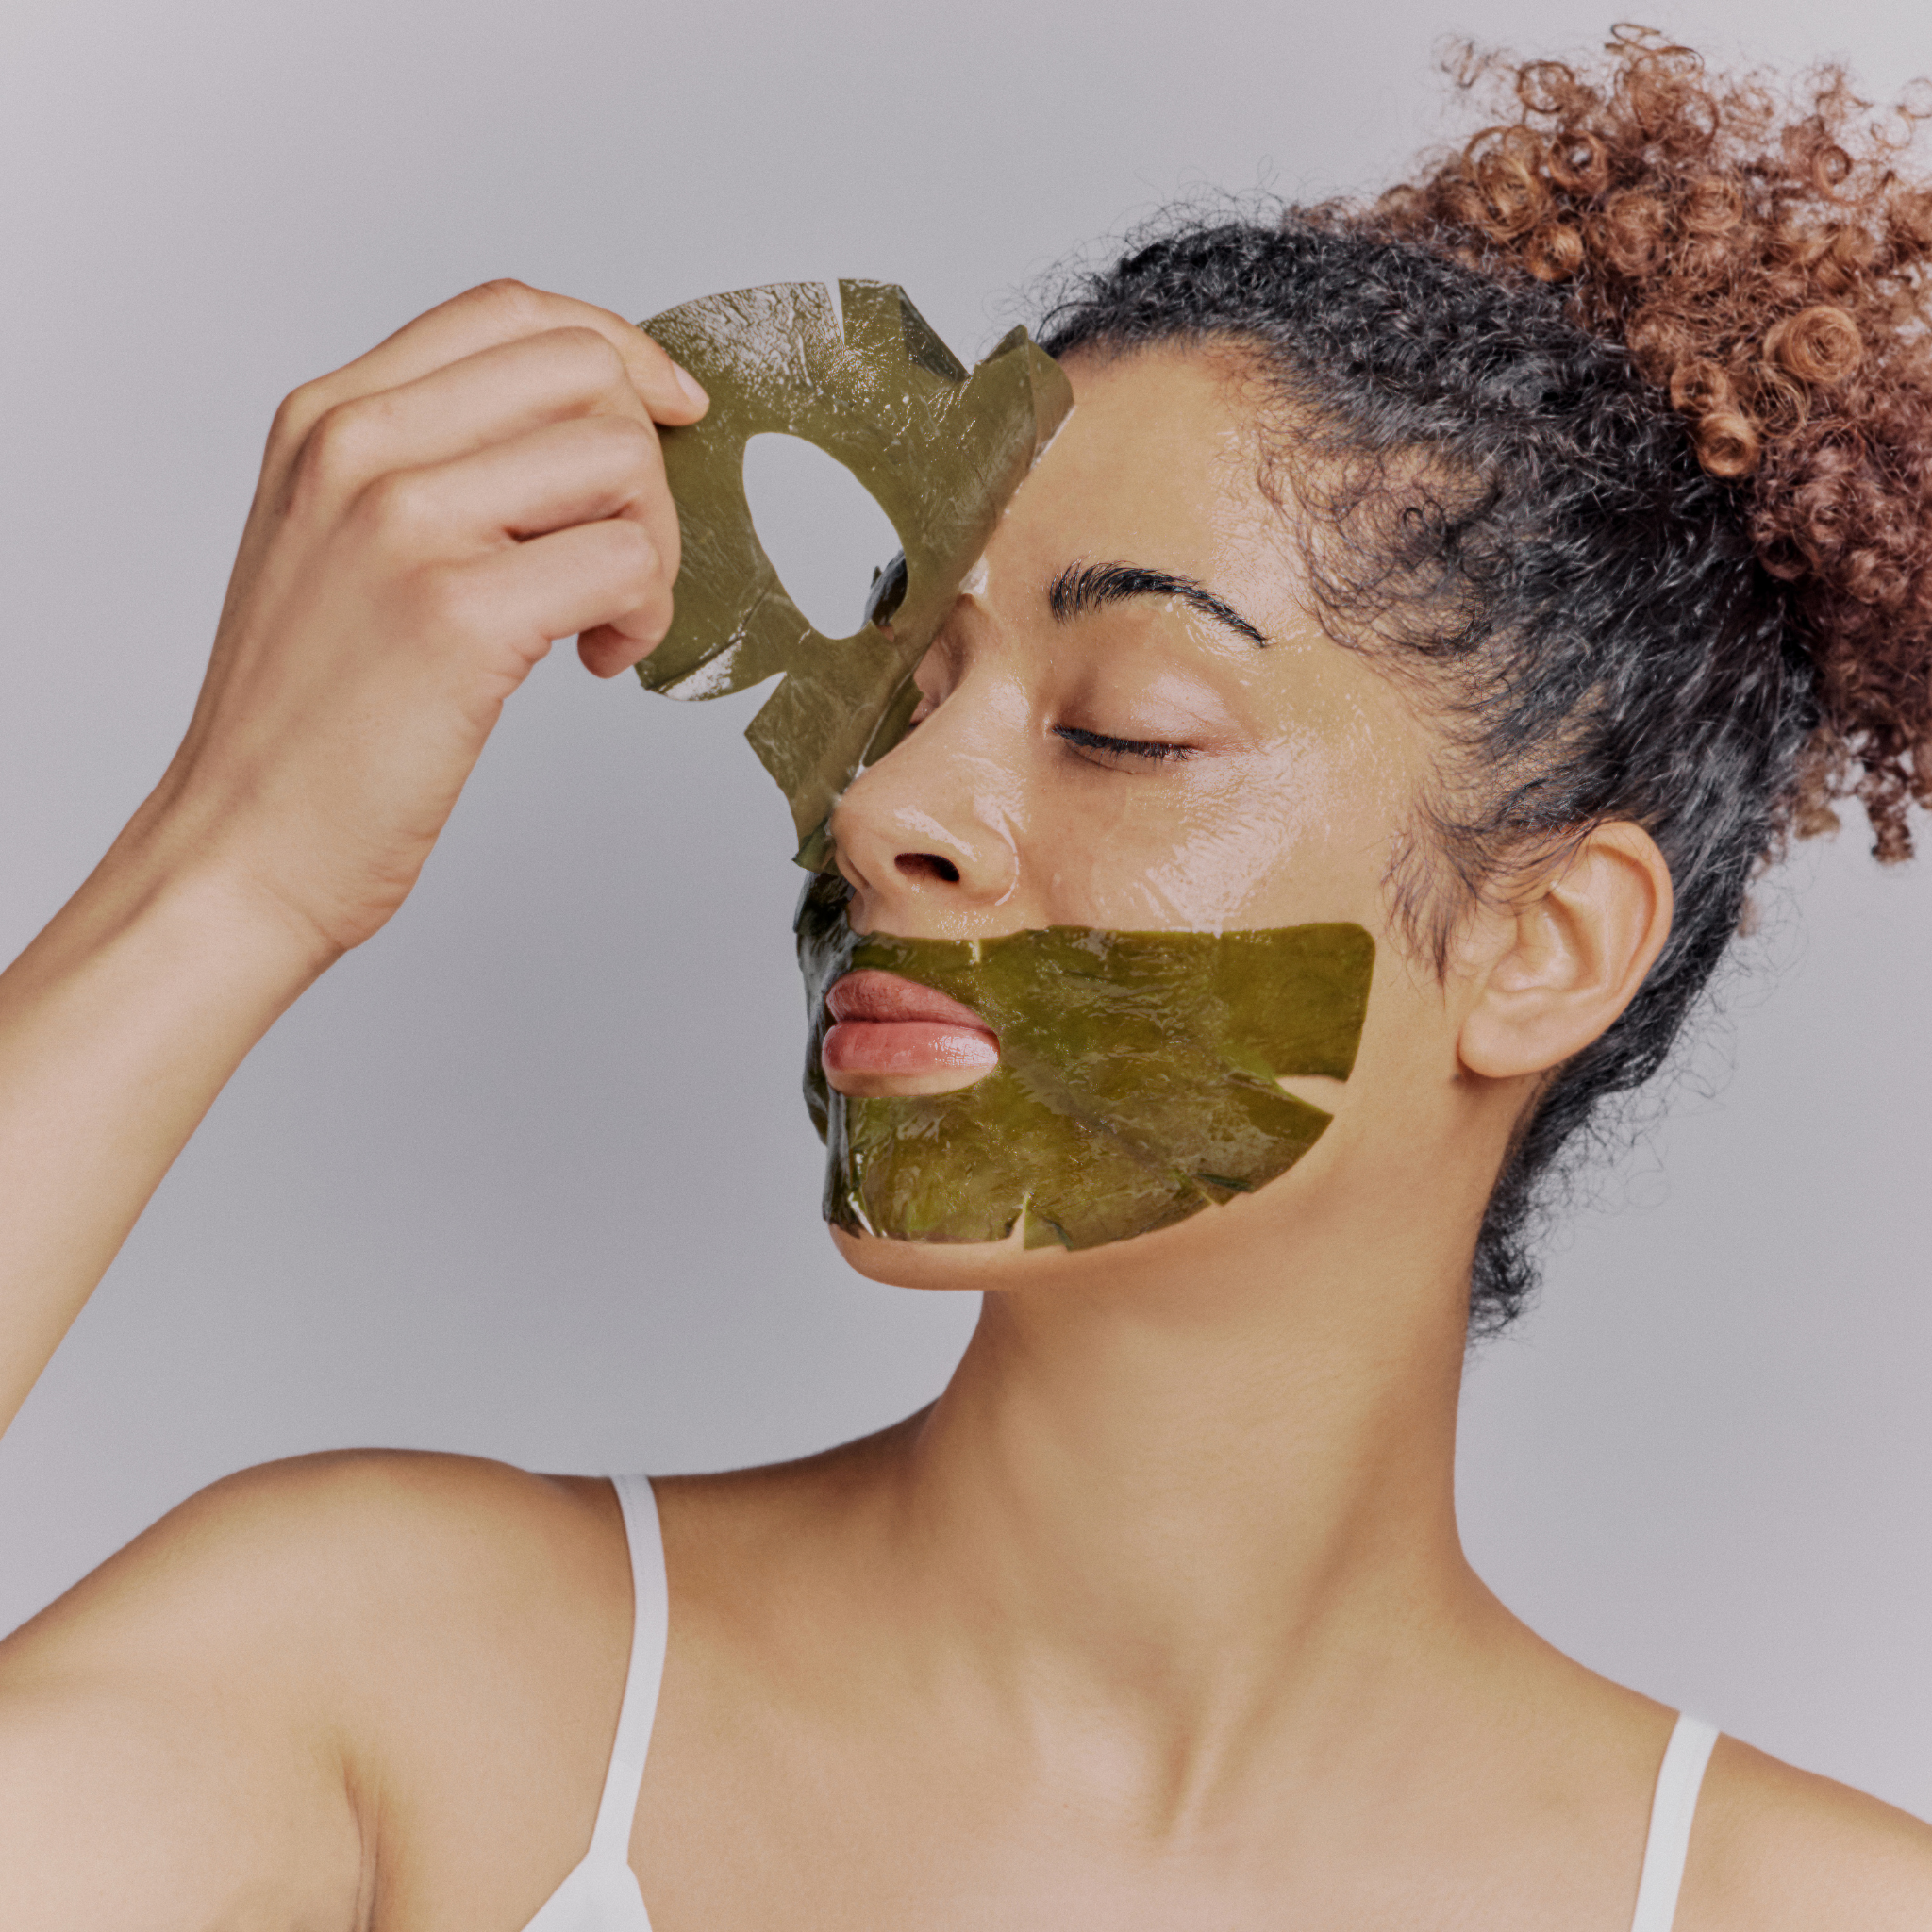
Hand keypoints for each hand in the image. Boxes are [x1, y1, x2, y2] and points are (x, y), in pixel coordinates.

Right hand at [139, 279, 707, 958]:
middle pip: (584, 371)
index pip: (509, 314)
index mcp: (327, 418)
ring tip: (607, 622)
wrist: (243, 844)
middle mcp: (358, 446)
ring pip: (620, 460)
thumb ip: (428, 471)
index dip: (618, 352)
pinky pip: (626, 563)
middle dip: (646, 464)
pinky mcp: (458, 612)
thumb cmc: (305, 720)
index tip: (668, 413)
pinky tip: (598, 662)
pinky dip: (646, 616)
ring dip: (654, 549)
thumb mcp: (334, 549)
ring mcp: (404, 522)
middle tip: (626, 560)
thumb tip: (579, 440)